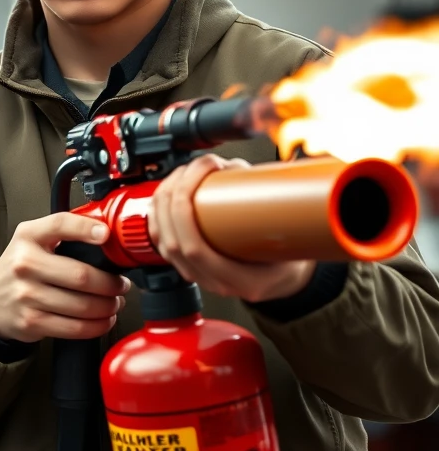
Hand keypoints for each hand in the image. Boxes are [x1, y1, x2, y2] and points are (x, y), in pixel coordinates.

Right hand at [0, 212, 129, 342]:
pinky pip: (75, 327)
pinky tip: (103, 319)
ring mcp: (27, 295)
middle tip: (121, 285)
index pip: (60, 225)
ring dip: (108, 307)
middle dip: (111, 284)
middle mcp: (25, 263)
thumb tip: (109, 233)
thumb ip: (64, 232)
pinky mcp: (32, 321)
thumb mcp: (33, 239)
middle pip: (81, 276)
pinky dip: (97, 326)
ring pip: (83, 305)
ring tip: (114, 303)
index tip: (107, 235)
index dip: (86, 229)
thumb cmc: (21, 267)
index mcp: (28, 236)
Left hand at [148, 153, 314, 303]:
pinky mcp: (188, 266)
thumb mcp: (292, 236)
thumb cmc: (290, 260)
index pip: (195, 249)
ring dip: (163, 203)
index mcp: (241, 280)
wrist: (285, 280)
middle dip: (172, 198)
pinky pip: (162, 243)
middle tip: (189, 169)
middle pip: (172, 242)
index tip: (196, 180)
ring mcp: (198, 276)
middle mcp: (214, 282)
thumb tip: (235, 169)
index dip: (184, 212)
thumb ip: (267, 202)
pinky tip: (164, 194)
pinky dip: (157, 215)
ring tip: (179, 175)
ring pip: (162, 241)